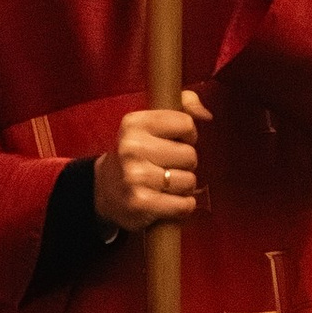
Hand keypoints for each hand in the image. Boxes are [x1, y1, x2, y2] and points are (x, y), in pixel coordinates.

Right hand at [93, 91, 212, 230]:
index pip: (186, 123)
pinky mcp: (141, 202)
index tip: (173, 143)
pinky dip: (183, 206)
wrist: (104, 189)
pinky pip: (184, 205)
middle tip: (167, 167)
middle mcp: (132, 147)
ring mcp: (135, 176)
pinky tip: (168, 201)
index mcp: (134, 123)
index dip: (187, 136)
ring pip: (189, 181)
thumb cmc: (138, 153)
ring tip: (165, 185)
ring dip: (183, 187)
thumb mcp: (151, 123)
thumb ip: (183, 106)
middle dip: (185, 164)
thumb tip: (206, 115)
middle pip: (190, 155)